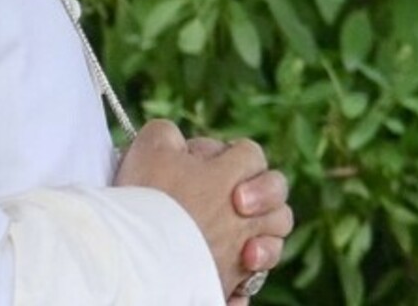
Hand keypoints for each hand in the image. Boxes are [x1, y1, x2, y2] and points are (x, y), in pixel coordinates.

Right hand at [117, 121, 294, 300]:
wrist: (140, 255)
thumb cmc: (148, 198)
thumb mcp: (152, 146)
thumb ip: (169, 133)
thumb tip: (175, 140)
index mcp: (230, 178)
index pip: (251, 155)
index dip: (230, 154)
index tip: (200, 163)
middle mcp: (243, 218)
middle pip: (277, 201)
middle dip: (263, 196)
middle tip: (236, 201)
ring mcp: (238, 253)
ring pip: (274, 242)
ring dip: (262, 240)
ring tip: (239, 241)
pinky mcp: (228, 283)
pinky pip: (252, 281)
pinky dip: (245, 276)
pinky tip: (230, 271)